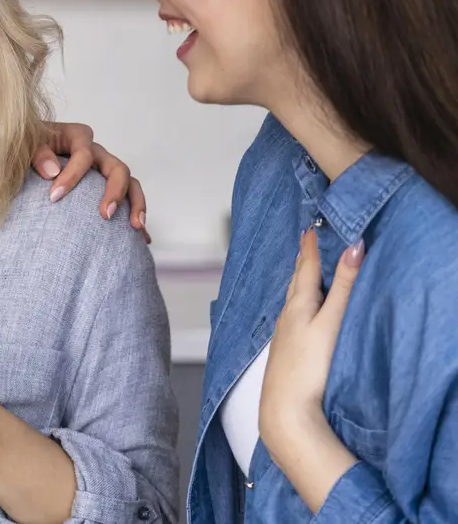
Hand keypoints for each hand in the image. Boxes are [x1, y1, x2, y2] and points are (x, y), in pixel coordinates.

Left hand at [32, 122, 149, 241]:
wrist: (25, 152)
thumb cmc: (26, 147)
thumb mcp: (26, 144)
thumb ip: (37, 154)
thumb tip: (52, 171)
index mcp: (76, 137)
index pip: (83, 153)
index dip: (72, 175)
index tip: (54, 198)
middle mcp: (95, 152)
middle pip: (117, 168)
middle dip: (114, 192)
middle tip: (105, 215)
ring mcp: (103, 169)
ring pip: (129, 183)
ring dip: (135, 204)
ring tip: (135, 227)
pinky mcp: (104, 186)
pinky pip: (127, 199)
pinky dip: (134, 215)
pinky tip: (141, 238)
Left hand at [259, 229, 362, 510]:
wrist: (285, 409)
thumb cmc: (308, 365)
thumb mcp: (330, 321)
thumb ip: (344, 287)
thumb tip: (354, 247)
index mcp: (297, 304)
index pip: (305, 268)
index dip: (310, 247)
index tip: (310, 228)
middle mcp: (285, 315)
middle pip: (296, 281)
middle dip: (302, 260)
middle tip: (306, 242)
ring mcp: (282, 334)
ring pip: (291, 299)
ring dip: (299, 281)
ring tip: (303, 271)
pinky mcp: (284, 351)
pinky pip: (291, 317)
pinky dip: (297, 304)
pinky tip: (298, 312)